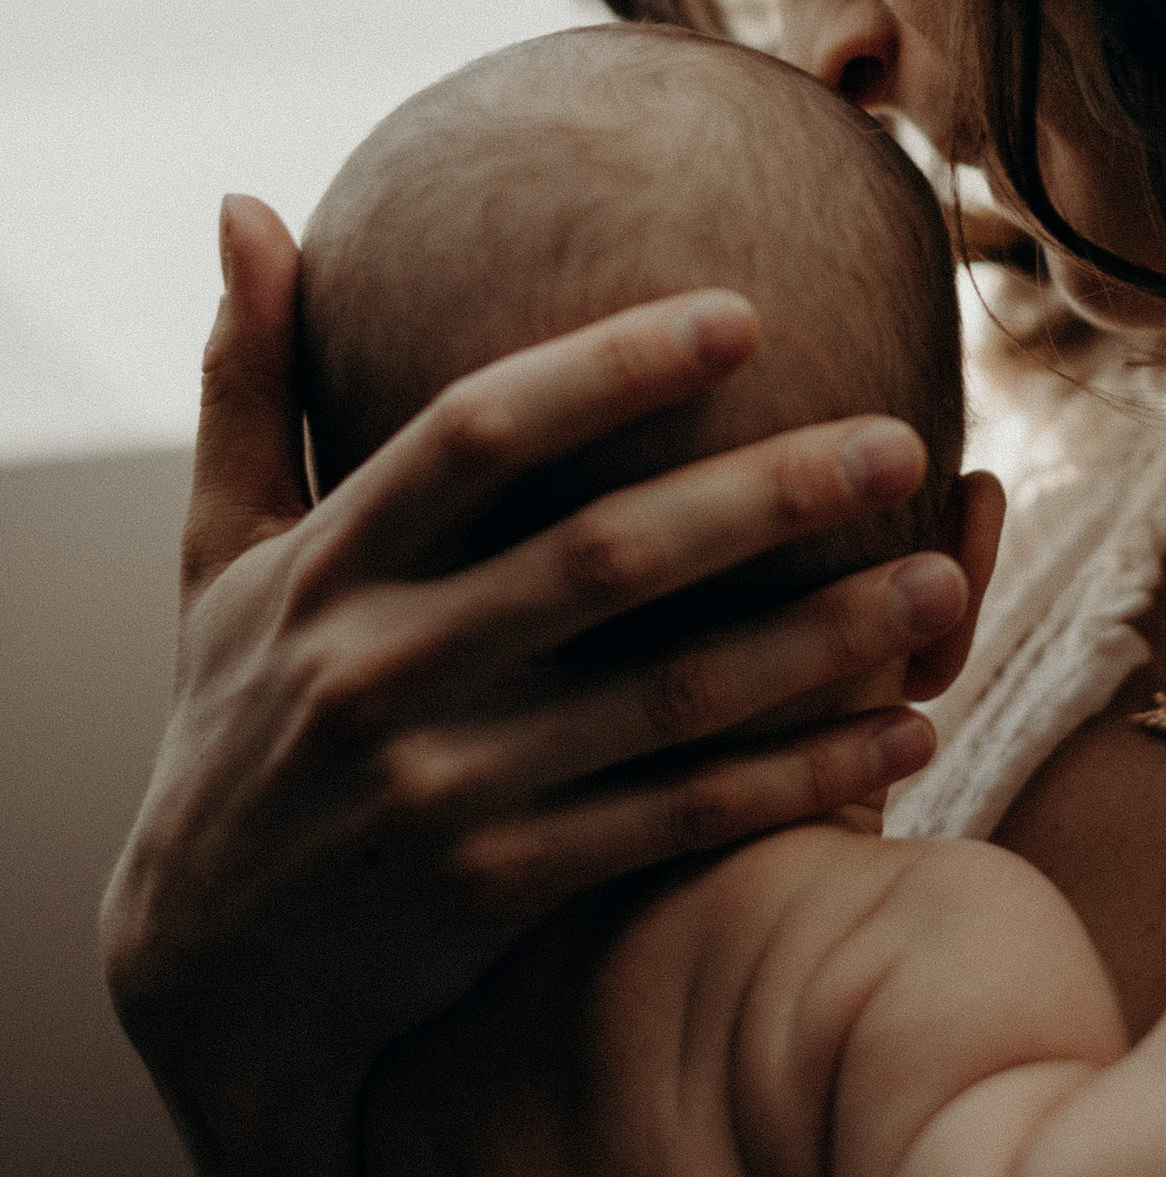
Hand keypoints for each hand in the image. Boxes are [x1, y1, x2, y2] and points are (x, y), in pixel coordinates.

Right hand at [102, 194, 1002, 1176]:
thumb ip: (251, 381)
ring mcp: (445, 787)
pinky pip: (677, 819)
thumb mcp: (217, 555)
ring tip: (945, 581)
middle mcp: (383, 667)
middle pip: (600, 559)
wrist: (209, 973)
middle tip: (901, 438)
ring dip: (817, 642)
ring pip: (665, 700)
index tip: (740, 315)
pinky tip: (910, 732)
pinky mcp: (500, 889)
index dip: (606, 371)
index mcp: (328, 564)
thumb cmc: (239, 718)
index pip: (472, 436)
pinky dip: (797, 777)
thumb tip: (250, 203)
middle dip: (762, 495)